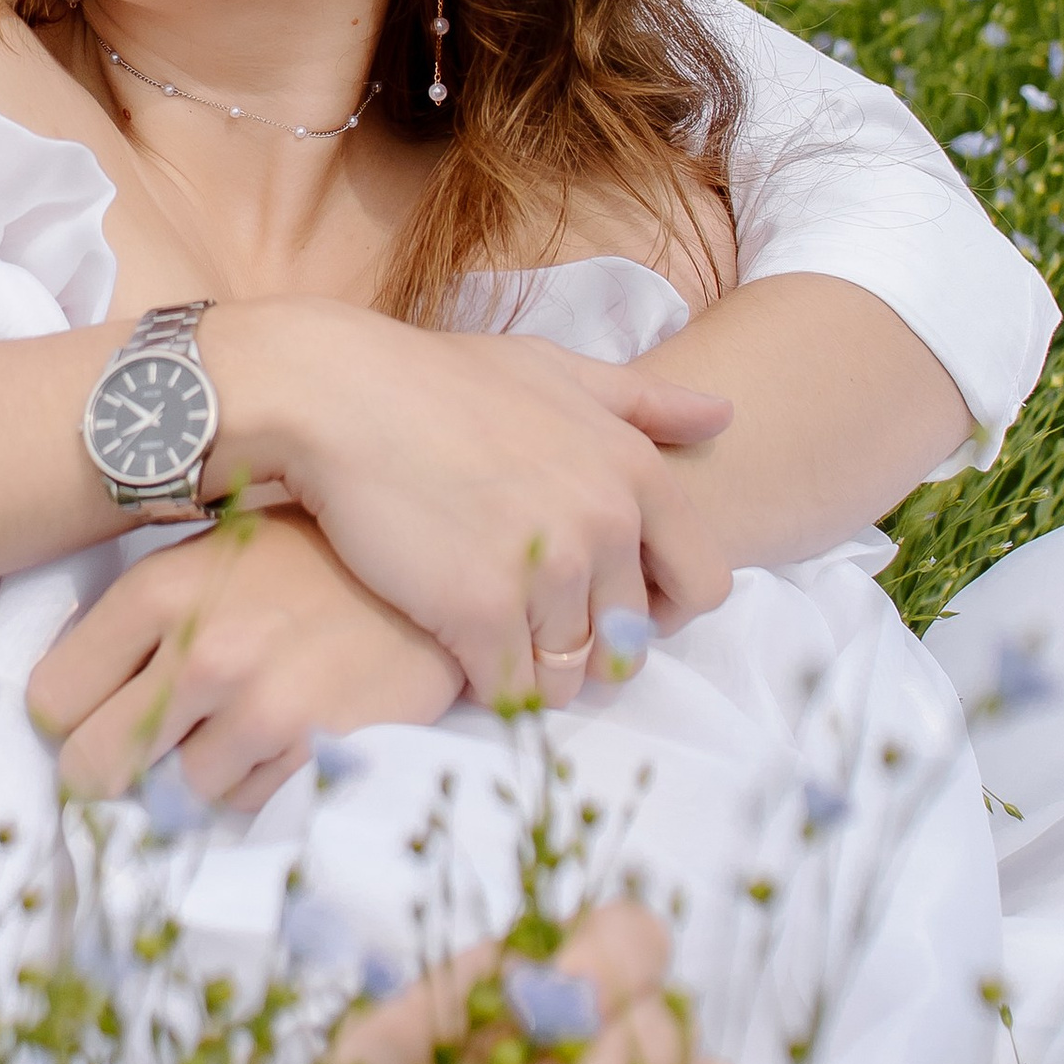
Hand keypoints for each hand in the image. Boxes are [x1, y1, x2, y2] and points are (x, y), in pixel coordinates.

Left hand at [29, 509, 461, 812]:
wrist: (436, 566)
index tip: (96, 712)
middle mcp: (200, 651)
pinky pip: (246, 806)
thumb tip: (68, 696)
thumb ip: (142, 616)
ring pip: (174, 795)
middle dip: (110, 767)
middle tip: (145, 749)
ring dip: (200, 772)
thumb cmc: (315, 556)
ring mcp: (260, 708)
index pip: (49, 700)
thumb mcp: (214, 553)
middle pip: (90, 768)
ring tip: (242, 722)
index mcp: (158, 592)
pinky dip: (257, 784)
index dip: (71, 715)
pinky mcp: (317, 751)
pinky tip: (288, 733)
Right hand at [204, 305, 734, 709]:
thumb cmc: (440, 380)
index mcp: (636, 472)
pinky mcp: (479, 614)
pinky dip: (489, 686)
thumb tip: (726, 412)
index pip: (706, 585)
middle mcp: (605, 525)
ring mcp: (545, 572)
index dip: (663, 608)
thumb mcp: (554, 369)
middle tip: (532, 620)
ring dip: (536, 672)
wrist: (337, 395)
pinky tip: (456, 648)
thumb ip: (643, 402)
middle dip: (589, 644)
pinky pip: (512, 693)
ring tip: (489, 634)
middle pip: (632, 641)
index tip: (611, 603)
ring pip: (573, 677)